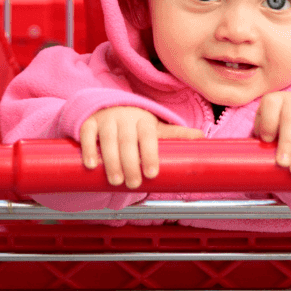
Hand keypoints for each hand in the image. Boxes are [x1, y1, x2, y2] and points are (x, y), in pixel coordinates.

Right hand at [79, 106, 203, 188]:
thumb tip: (203, 138)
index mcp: (144, 120)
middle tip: (133, 184)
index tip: (152, 173)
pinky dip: (88, 149)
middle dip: (130, 164)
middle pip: (127, 141)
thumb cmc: (137, 124)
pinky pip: (87, 134)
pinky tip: (91, 165)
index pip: (149, 136)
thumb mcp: (156, 128)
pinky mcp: (89, 123)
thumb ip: (176, 135)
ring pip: (108, 139)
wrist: (110, 106)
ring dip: (111, 161)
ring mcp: (106, 120)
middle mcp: (125, 118)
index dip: (150, 154)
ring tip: (116, 181)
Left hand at [253, 92, 290, 175]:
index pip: (270, 105)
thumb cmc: (279, 129)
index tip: (267, 141)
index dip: (268, 123)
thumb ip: (259, 138)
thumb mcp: (266, 127)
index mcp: (275, 100)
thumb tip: (251, 158)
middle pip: (290, 120)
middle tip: (282, 163)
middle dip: (286, 143)